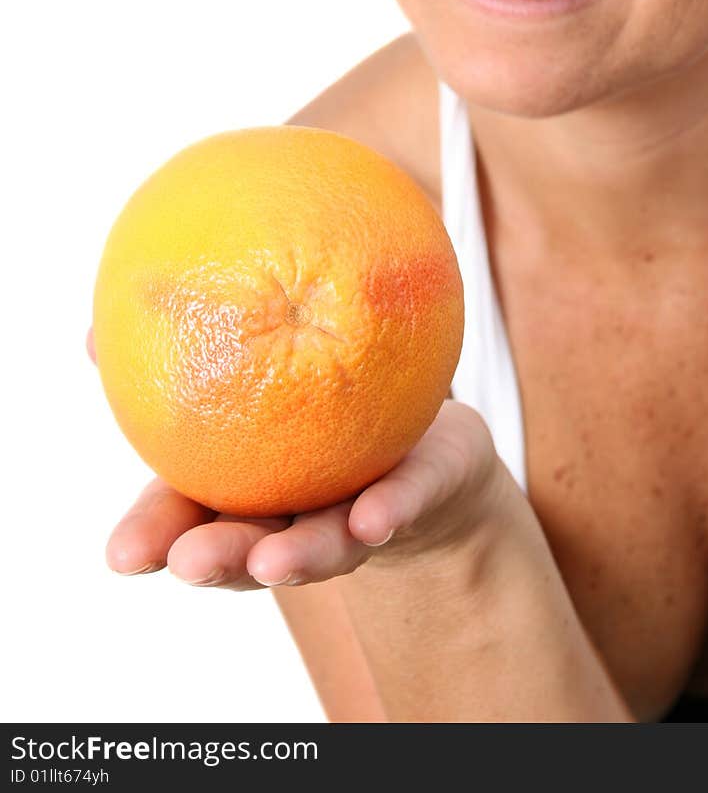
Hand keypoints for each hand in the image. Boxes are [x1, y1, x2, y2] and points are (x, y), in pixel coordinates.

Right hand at [87, 326, 497, 590]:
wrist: (434, 446)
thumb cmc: (321, 408)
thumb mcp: (255, 367)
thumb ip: (190, 345)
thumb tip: (92, 326)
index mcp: (245, 490)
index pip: (188, 519)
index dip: (154, 539)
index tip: (122, 557)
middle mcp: (295, 515)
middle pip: (248, 547)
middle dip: (217, 560)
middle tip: (188, 562)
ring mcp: (356, 514)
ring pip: (324, 546)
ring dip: (298, 558)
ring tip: (274, 561)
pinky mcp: (421, 495)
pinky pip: (406, 503)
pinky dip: (388, 513)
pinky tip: (373, 518)